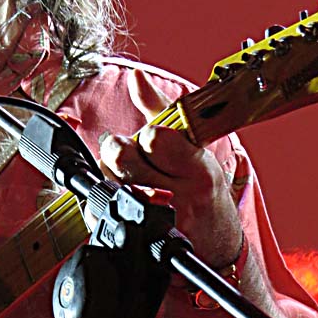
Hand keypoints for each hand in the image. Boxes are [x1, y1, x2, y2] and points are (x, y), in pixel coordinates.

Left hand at [98, 69, 242, 267]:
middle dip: (118, 152)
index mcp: (196, 167)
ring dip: (112, 177)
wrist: (215, 239)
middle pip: (123, 160)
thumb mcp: (191, 144)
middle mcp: (181, 196)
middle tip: (127, 155)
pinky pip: (102, 214)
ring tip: (131, 179)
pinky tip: (123, 200)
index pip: (155, 138)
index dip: (145, 136)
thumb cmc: (200, 186)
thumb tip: (137, 76)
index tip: (150, 141)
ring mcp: (162, 223)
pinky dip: (104, 204)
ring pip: (110, 184)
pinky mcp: (143, 241)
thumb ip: (160, 108)